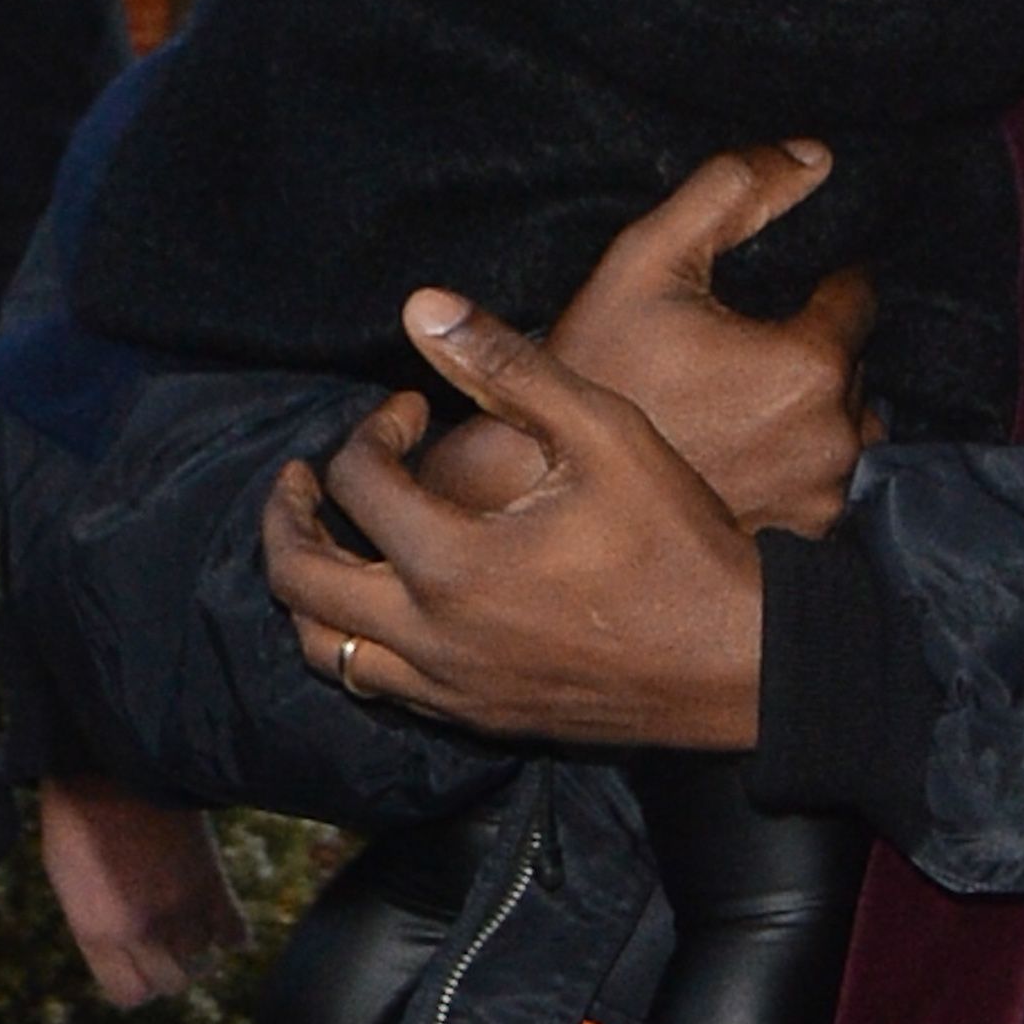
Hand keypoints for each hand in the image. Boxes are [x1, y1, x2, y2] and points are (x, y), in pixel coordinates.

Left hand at [38, 774, 246, 1007]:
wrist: (112, 765)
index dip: (140, 980)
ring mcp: (179, 906)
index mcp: (97, 934)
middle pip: (172, 981)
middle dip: (173, 967)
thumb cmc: (80, 818)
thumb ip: (100, 923)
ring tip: (198, 929)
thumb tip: (127, 944)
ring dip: (202, 948)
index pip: (131, 993)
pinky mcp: (211, 878)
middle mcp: (141, 930)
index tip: (144, 961)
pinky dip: (235, 935)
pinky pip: (234, 932)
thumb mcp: (72, 884)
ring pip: (203, 960)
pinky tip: (229, 926)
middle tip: (173, 944)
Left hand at [262, 299, 763, 749]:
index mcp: (451, 561)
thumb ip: (507, 366)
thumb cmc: (676, 537)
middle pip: (299, 580)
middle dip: (289, 513)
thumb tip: (421, 305)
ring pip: (326, 648)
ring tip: (332, 537)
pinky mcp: (476, 718)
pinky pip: (378, 687)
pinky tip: (392, 599)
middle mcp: (431, 636)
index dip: (375, 428)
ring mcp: (450, 687)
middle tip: (304, 474)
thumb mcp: (601, 431)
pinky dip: (357, 637)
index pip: (356, 483)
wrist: (734, 659)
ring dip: (310, 586)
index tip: (414, 408)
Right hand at [547, 142, 876, 534]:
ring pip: (846, 417)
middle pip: (850, 359)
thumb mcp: (651, 256)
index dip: (818, 281)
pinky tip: (741, 440)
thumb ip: (736, 190)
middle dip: (808, 342)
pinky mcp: (803, 531)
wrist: (545, 483)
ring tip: (739, 394)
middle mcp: (835, 438)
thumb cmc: (597, 365)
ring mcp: (822, 494)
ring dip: (810, 400)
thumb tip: (814, 155)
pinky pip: (828, 471)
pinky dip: (798, 451)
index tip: (774, 291)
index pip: (857, 295)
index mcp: (810, 365)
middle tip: (737, 345)